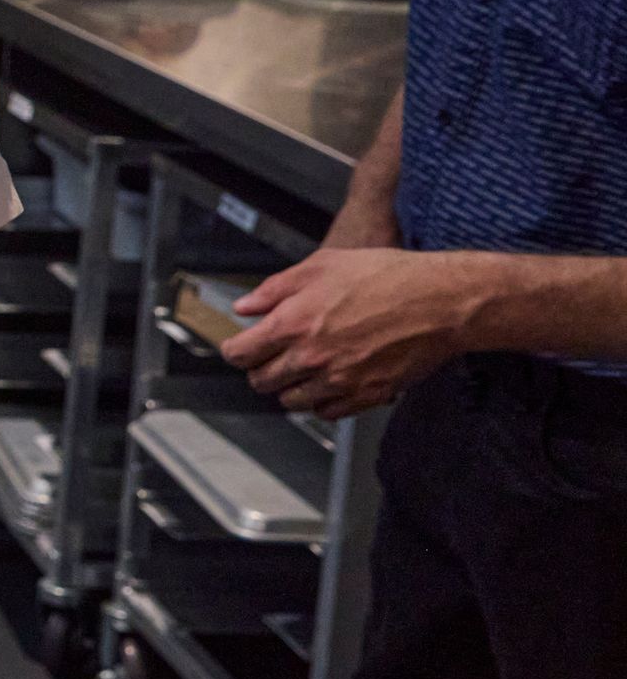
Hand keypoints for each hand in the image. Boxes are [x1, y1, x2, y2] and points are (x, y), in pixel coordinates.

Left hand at [224, 246, 482, 418]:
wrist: (441, 300)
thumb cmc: (387, 277)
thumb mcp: (322, 266)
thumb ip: (275, 289)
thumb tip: (245, 307)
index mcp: (292, 324)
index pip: (240, 354)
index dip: (237, 350)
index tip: (241, 347)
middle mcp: (310, 358)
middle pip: (262, 382)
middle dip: (262, 369)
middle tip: (274, 357)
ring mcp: (339, 381)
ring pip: (291, 401)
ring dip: (291, 388)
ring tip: (304, 368)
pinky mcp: (367, 395)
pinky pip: (327, 412)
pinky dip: (323, 401)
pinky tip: (331, 381)